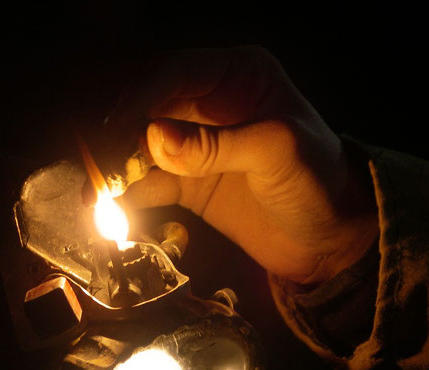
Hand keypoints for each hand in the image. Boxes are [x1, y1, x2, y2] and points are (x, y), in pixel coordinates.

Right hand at [107, 46, 377, 284]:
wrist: (331, 239)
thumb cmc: (319, 182)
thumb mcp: (276, 153)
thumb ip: (216, 145)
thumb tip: (152, 138)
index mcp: (240, 75)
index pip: (177, 71)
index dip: (143, 95)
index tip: (118, 126)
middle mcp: (212, 103)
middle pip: (150, 108)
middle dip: (123, 136)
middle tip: (103, 167)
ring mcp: (198, 146)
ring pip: (144, 148)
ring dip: (119, 169)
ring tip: (96, 196)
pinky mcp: (190, 183)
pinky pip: (152, 183)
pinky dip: (131, 195)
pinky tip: (112, 210)